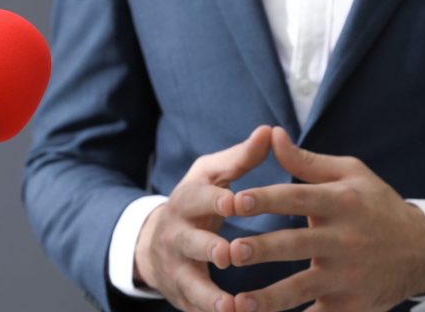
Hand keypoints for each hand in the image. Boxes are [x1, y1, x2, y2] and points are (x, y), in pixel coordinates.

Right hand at [135, 126, 271, 311]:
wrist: (154, 243)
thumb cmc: (196, 203)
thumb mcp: (210, 177)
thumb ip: (239, 158)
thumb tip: (270, 131)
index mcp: (187, 201)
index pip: (199, 199)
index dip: (215, 201)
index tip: (235, 202)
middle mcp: (177, 236)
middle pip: (190, 243)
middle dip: (208, 249)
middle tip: (230, 254)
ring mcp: (177, 269)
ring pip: (191, 284)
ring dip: (209, 297)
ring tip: (230, 308)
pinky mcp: (183, 296)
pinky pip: (197, 309)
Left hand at [229, 127, 424, 311]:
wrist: (423, 251)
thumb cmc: (376, 205)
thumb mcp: (351, 174)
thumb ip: (307, 161)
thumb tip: (272, 135)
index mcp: (342, 202)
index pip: (298, 198)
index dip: (267, 200)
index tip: (236, 200)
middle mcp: (344, 239)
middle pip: (296, 245)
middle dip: (263, 250)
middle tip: (230, 253)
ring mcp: (348, 275)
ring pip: (302, 288)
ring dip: (269, 298)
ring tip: (238, 303)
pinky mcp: (351, 305)